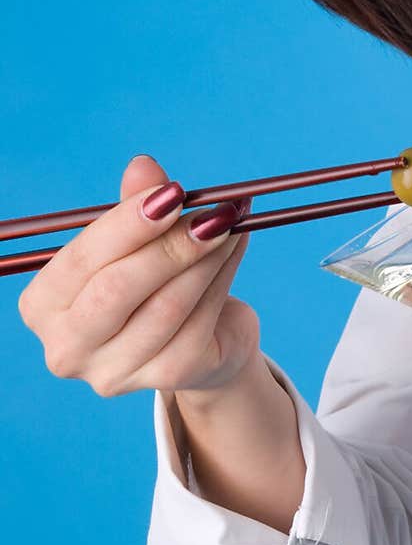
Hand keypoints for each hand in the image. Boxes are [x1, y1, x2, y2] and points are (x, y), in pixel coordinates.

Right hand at [17, 154, 259, 397]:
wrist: (203, 339)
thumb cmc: (154, 281)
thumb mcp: (139, 240)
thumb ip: (135, 205)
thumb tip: (144, 166)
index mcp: (43, 305)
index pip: (80, 260)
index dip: (127, 223)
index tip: (172, 192)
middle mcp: (67, 347)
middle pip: (117, 290)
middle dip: (170, 244)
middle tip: (212, 211)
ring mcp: (113, 372)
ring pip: (166, 305)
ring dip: (205, 256)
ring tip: (229, 220)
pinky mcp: (165, 378)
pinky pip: (199, 321)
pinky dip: (222, 277)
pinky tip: (234, 247)